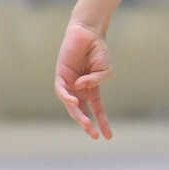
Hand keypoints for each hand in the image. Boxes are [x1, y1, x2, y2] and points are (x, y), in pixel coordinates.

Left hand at [55, 20, 113, 138]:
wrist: (89, 32)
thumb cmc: (98, 50)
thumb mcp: (106, 69)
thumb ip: (96, 81)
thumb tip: (80, 87)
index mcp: (91, 88)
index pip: (96, 109)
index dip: (102, 122)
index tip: (107, 137)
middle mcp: (79, 88)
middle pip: (81, 110)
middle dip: (87, 123)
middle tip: (93, 134)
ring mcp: (69, 82)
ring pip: (71, 104)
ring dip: (78, 114)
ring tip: (85, 122)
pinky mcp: (60, 74)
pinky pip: (61, 90)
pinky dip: (66, 97)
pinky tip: (73, 101)